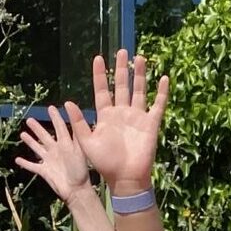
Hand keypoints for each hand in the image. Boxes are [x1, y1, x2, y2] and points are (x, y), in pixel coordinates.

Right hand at [16, 106, 95, 206]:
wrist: (76, 189)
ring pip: (37, 148)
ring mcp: (49, 160)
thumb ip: (76, 134)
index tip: (50, 108)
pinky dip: (25, 163)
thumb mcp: (79, 150)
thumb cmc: (80, 170)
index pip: (59, 127)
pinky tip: (17, 160)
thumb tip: (76, 117)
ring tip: (22, 134)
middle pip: (44, 136)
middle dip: (37, 128)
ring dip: (30, 141)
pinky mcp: (44, 171)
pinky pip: (32, 166)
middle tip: (29, 119)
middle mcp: (56, 150)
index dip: (55, 117)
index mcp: (65, 144)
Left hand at [66, 51, 168, 193]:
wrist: (125, 179)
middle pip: (121, 86)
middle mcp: (121, 113)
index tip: (98, 59)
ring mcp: (137, 117)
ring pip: (139, 90)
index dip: (99, 75)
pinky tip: (163, 78)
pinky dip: (161, 92)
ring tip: (139, 57)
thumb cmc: (104, 164)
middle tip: (121, 51)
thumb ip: (78, 123)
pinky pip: (158, 104)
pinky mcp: (151, 123)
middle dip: (121, 69)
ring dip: (139, 75)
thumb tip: (67, 103)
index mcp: (105, 116)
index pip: (101, 91)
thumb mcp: (87, 142)